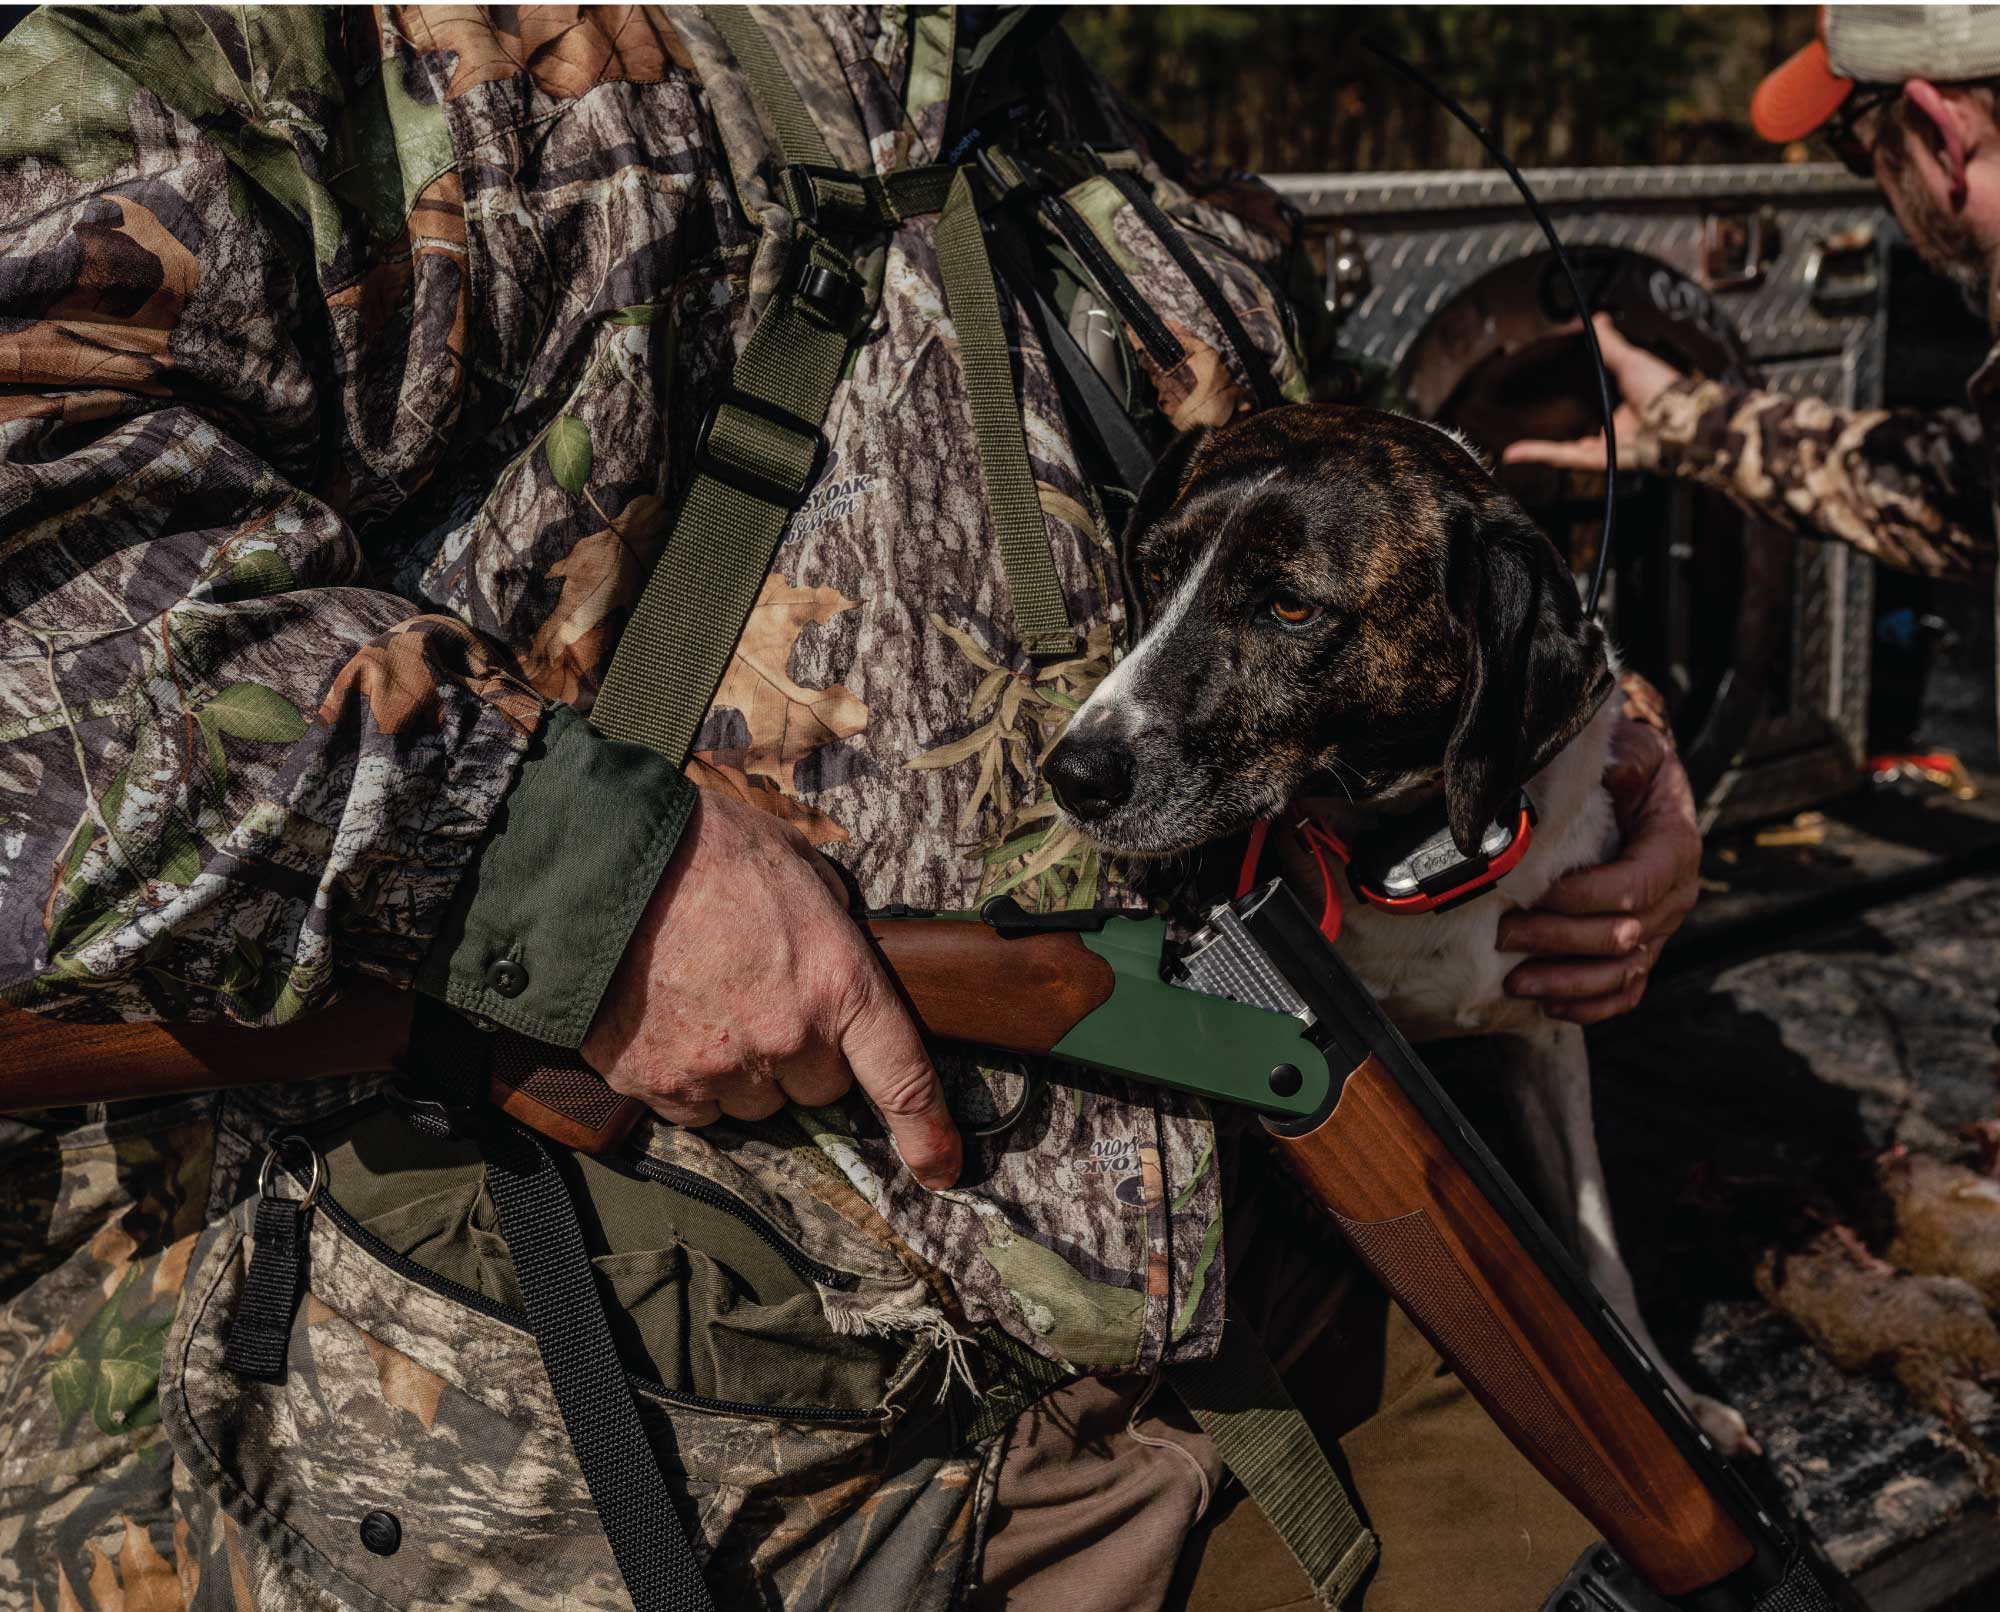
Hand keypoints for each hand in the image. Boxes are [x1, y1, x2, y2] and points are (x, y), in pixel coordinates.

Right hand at [583, 789, 960, 1189]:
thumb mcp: (794, 862)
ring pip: (758, 1106)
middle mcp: (787, 1037)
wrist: (597, 862)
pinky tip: (674, 1023)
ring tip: (711, 1003)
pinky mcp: (658, 1083)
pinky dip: (691, 1081)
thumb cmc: (701, 847)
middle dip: (808, 1058)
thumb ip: (829, 913)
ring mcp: (720, 1067)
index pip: (900, 1075)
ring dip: (749, 1072)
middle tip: (770, 1000)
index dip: (926, 1130)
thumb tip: (837, 936)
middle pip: (822, 1091)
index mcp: (838, 981)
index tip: (941, 1167)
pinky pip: (696, 1111)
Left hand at [1497, 720, 1698, 1023]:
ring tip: (1516, 982)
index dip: (1585, 896)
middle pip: (1623, 934)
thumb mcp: (1634, 749)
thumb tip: (1619, 772)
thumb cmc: (1630, 766)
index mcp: (1675, 847)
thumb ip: (1628, 759)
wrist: (1638, 788)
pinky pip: (1625, 992)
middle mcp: (1675, 896)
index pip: (1636, 885)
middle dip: (1559, 938)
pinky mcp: (1640, 951)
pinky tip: (1548, 1007)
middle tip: (1504, 934)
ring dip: (1568, 983)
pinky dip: (1590, 1007)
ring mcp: (1659, 930)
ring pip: (1623, 973)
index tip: (1537, 892)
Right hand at [1500, 314, 1688, 474]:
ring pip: (1564, 449)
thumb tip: (1598, 318)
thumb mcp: (1630, 359)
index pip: (1588, 401)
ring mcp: (1603, 447)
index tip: (1544, 385)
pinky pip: (1563, 457)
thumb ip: (1610, 343)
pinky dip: (1538, 455)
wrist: (1678, 420)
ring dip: (1537, 450)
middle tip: (1520, 421)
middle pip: (1574, 430)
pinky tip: (1515, 453)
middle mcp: (1612, 429)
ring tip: (1510, 451)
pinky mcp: (1596, 460)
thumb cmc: (1663, 390)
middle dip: (1548, 430)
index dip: (1567, 396)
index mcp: (1621, 405)